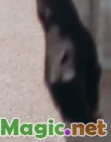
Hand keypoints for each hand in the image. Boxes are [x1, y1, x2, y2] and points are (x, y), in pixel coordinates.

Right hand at [40, 5, 101, 121]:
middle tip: (96, 117)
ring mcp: (50, 83)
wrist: (58, 25)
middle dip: (82, 120)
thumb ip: (92, 90)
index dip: (91, 121)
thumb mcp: (93, 65)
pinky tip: (78, 102)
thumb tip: (95, 112)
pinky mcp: (47, 80)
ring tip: (89, 111)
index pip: (80, 111)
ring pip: (62, 109)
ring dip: (74, 114)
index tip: (99, 120)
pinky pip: (58, 101)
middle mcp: (57, 85)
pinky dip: (67, 106)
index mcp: (72, 81)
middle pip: (69, 114)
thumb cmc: (80, 42)